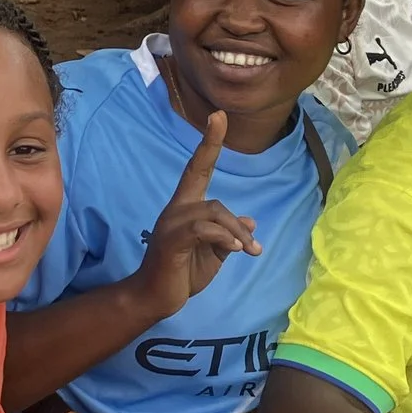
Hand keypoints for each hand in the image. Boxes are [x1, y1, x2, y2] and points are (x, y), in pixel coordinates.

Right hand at [121, 111, 258, 323]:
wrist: (156, 297)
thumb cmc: (183, 272)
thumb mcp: (214, 252)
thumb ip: (229, 234)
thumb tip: (250, 220)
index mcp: (185, 207)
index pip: (198, 167)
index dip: (209, 142)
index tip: (218, 115)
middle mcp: (176, 210)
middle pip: (215, 201)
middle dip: (237, 225)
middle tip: (255, 249)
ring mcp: (171, 224)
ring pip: (213, 213)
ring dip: (236, 234)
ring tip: (248, 253)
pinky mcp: (171, 240)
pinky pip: (202, 229)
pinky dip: (224, 238)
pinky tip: (235, 251)